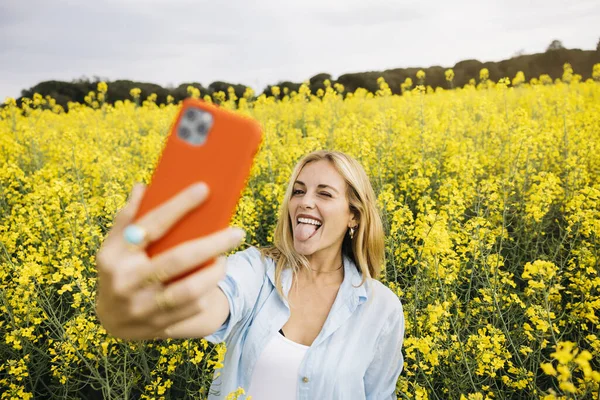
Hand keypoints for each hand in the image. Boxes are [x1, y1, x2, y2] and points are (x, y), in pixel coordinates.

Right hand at [95, 182, 244, 339]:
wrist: (110, 318)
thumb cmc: (119, 268)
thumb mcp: (116, 243)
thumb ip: (129, 217)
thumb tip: (143, 187)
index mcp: (115, 255)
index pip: (151, 225)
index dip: (178, 205)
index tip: (203, 189)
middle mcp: (126, 282)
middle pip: (177, 260)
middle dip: (212, 244)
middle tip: (237, 232)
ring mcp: (141, 307)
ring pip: (189, 290)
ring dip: (214, 273)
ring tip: (225, 258)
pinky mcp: (157, 326)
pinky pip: (191, 308)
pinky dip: (207, 292)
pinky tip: (212, 279)